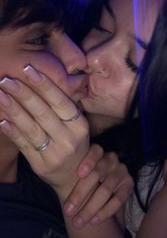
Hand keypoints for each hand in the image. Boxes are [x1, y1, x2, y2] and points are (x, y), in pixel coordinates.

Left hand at [0, 65, 88, 197]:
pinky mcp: (41, 165)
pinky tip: (1, 118)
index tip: (29, 69)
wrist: (73, 177)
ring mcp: (55, 153)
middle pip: (44, 113)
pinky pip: (24, 145)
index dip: (44, 85)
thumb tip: (42, 81)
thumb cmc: (73, 143)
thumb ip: (64, 108)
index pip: (61, 102)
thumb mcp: (77, 126)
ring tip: (0, 95)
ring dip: (14, 110)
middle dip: (24, 94)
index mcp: (80, 125)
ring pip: (31, 128)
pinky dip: (12, 131)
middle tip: (7, 79)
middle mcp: (70, 139)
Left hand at [64, 143, 133, 228]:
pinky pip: (118, 199)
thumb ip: (69, 168)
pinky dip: (105, 212)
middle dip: (81, 194)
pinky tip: (94, 220)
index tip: (78, 174)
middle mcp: (111, 158)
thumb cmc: (82, 177)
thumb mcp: (76, 170)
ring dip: (91, 208)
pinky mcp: (129, 183)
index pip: (95, 151)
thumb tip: (50, 171)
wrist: (100, 185)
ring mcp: (121, 170)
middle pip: (97, 174)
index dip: (88, 161)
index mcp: (98, 151)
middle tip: (68, 210)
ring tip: (78, 221)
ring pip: (106, 189)